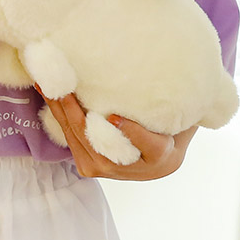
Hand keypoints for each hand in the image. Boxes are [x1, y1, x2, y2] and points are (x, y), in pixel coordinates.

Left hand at [37, 89, 197, 180]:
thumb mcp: (185, 115)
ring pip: (79, 139)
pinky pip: (69, 137)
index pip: (150, 146)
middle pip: (102, 143)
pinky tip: (46, 89)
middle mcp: (134, 171)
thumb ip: (186, 100)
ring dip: (61, 108)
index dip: (132, 133)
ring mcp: (107, 171)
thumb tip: (192, 68)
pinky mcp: (87, 165)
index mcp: (163, 158)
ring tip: (47, 80)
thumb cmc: (173, 126)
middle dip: (79, 113)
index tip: (115, 117)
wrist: (159, 156)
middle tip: (65, 86)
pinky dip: (57, 112)